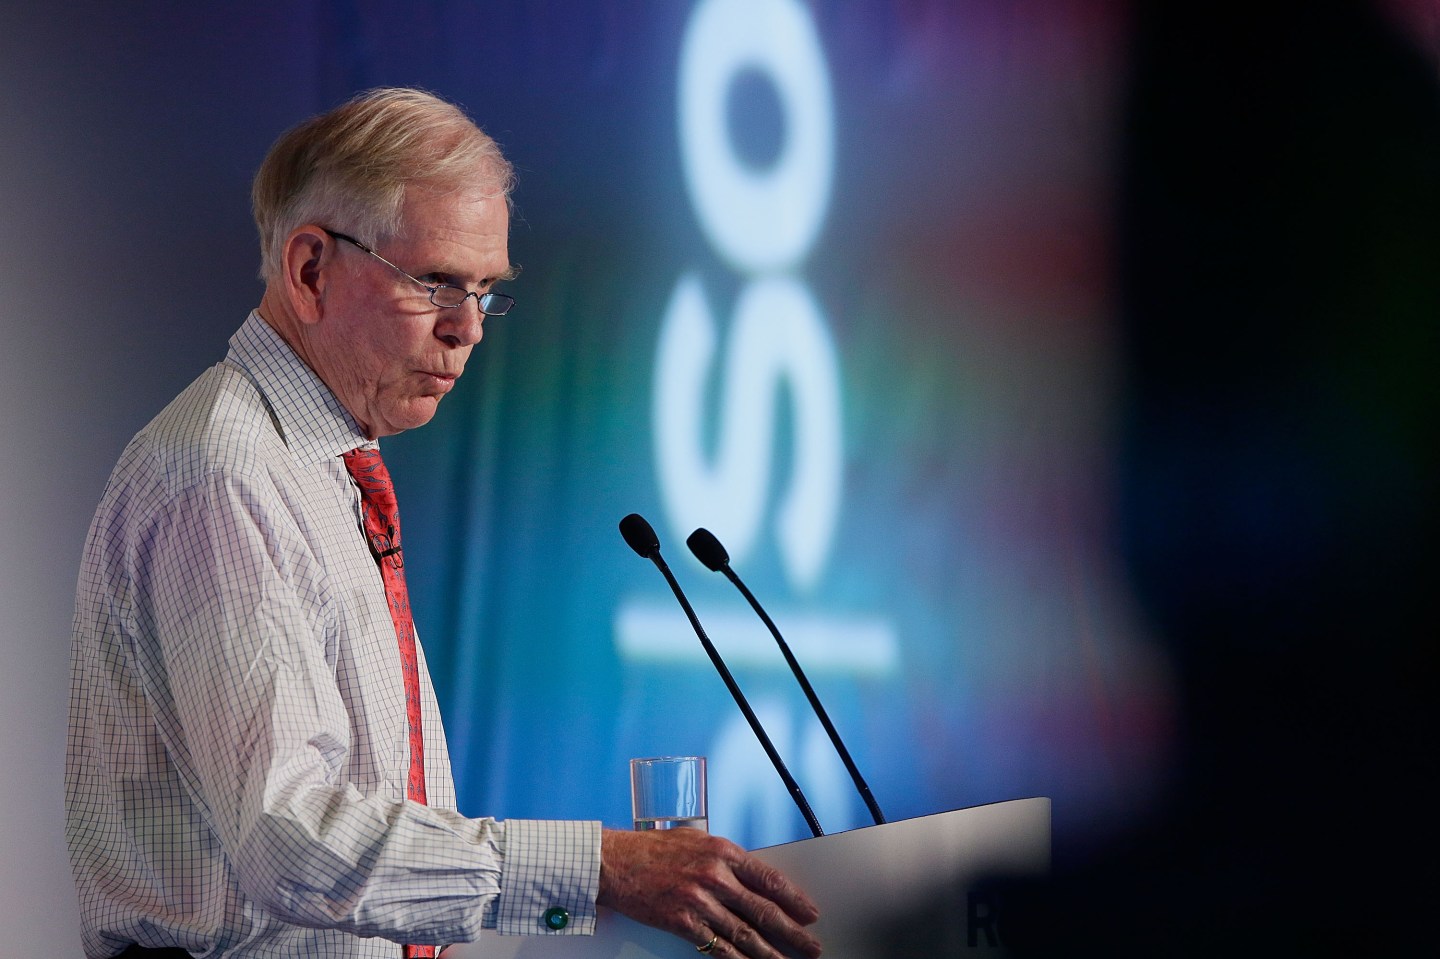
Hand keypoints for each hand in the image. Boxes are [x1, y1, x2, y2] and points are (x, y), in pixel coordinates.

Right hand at [598, 827, 821, 958]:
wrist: (615, 862)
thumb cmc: (652, 849)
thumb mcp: (696, 840)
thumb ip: (724, 858)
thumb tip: (750, 877)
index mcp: (722, 852)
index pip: (769, 879)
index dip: (794, 899)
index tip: (810, 912)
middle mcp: (715, 876)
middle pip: (763, 910)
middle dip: (792, 931)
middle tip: (811, 945)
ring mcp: (699, 902)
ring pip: (744, 934)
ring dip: (770, 952)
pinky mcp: (683, 923)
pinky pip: (717, 947)